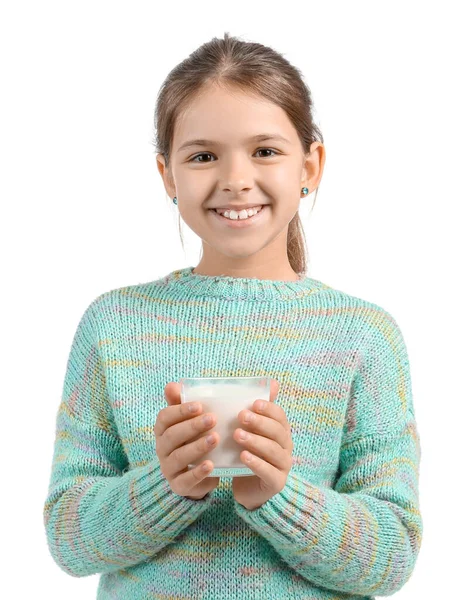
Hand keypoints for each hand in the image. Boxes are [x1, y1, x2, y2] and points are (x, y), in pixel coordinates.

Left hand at [232, 379, 293, 510]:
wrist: (249, 488)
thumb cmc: (250, 453)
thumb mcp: (253, 431)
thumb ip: (259, 410)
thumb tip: (272, 382)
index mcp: (281, 432)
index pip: (280, 416)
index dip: (269, 408)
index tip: (253, 403)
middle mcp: (286, 447)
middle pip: (277, 431)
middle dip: (259, 422)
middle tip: (241, 415)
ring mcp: (283, 465)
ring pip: (272, 450)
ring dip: (255, 441)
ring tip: (237, 435)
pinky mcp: (276, 482)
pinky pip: (268, 471)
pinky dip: (256, 463)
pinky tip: (243, 456)